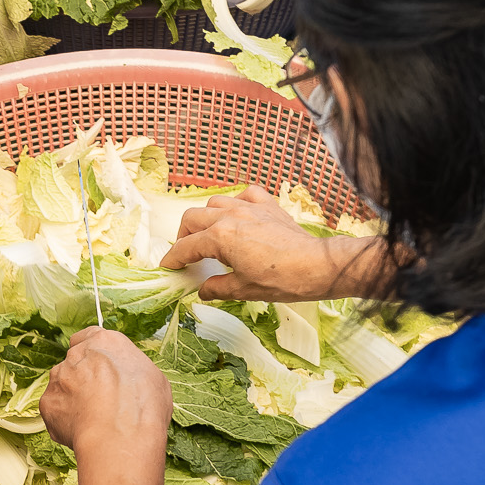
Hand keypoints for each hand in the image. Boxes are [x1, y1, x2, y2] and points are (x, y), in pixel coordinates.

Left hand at [43, 329, 171, 475]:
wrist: (120, 437)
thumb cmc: (142, 409)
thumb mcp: (153, 378)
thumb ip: (131, 370)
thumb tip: (129, 379)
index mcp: (104, 343)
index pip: (89, 337)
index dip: (94, 354)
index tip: (101, 367)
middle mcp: (77, 355)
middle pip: (74, 362)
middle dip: (83, 378)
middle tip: (101, 399)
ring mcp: (58, 378)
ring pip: (62, 386)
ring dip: (73, 398)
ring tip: (93, 419)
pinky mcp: (47, 403)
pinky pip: (54, 410)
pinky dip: (64, 420)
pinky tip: (83, 430)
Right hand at [161, 185, 383, 302]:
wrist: (316, 266)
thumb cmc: (280, 280)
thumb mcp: (243, 290)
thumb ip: (217, 288)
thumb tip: (203, 291)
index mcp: (219, 237)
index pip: (185, 247)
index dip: (173, 259)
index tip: (168, 268)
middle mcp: (230, 216)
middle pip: (192, 219)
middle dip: (183, 236)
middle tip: (186, 254)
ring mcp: (249, 207)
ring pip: (214, 203)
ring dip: (206, 218)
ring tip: (209, 234)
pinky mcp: (268, 205)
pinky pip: (244, 194)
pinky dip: (236, 202)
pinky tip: (239, 214)